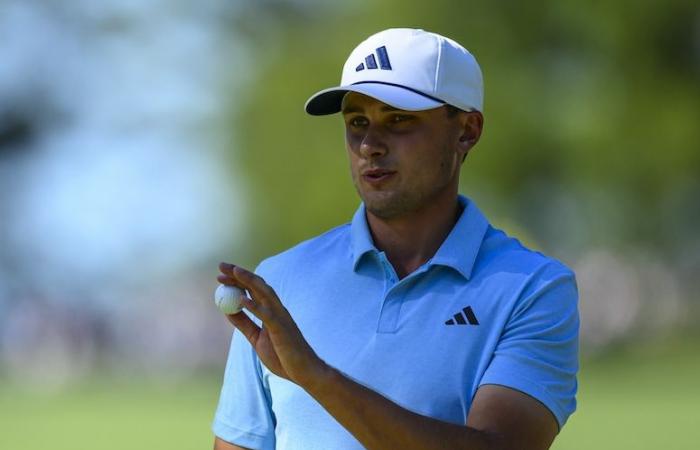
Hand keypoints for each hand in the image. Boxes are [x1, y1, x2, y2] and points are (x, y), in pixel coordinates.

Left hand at [217, 262, 327, 387]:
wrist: (302, 371)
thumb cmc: (283, 356)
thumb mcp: (257, 339)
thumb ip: (245, 324)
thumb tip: (229, 311)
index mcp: (271, 312)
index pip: (252, 290)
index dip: (237, 280)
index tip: (221, 276)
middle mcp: (276, 309)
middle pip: (256, 286)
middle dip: (239, 274)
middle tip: (221, 266)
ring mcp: (280, 317)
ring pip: (264, 293)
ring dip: (248, 281)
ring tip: (234, 271)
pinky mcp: (281, 328)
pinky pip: (267, 315)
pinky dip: (255, 306)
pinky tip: (242, 300)